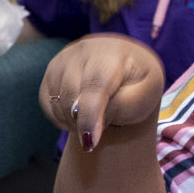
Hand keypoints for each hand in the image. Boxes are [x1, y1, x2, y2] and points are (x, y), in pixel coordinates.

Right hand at [40, 34, 163, 152]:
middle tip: (104, 126)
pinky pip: (47, 102)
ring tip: (95, 118)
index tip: (90, 143)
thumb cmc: (139, 84)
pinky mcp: (50, 71)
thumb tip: (91, 125)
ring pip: (56, 101)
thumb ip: (123, 107)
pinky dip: (60, 117)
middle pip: (71, 95)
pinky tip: (79, 116)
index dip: (90, 116)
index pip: (94, 85)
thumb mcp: (146, 95)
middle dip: (84, 121)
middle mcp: (82, 50)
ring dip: (73, 120)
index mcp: (111, 53)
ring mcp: (63, 58)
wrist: (128, 67)